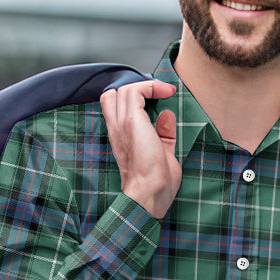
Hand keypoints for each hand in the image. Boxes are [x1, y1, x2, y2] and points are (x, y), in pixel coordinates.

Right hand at [100, 79, 179, 218]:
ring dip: (146, 86)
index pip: (113, 107)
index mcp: (120, 138)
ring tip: (165, 92)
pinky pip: (135, 91)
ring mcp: (121, 124)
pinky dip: (151, 87)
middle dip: (135, 89)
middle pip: (113, 94)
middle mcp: (116, 129)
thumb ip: (163, 134)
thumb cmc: (156, 184)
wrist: (150, 194)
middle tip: (157, 95)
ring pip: (123, 90)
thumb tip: (167, 115)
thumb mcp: (162, 153)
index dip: (132, 98)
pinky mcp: (131, 122)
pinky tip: (166, 92)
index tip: (157, 99)